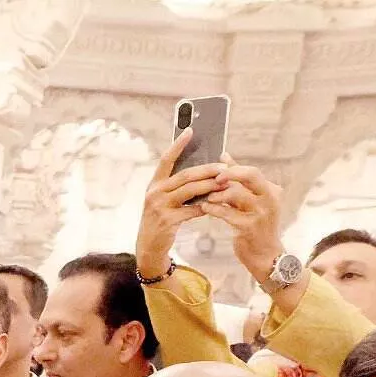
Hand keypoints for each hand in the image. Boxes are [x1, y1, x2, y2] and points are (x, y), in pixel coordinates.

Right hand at [137, 129, 226, 279]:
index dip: (178, 144)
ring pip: (191, 191)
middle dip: (207, 170)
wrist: (149, 246)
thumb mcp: (165, 200)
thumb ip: (179, 186)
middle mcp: (154, 192)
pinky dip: (207, 206)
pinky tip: (217, 204)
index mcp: (154, 184)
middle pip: (185, 175)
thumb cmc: (162, 219)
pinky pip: (192, 210)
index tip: (191, 130)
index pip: (166, 159)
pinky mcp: (167, 220)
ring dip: (211, 186)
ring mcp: (159, 206)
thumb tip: (205, 170)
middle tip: (225, 167)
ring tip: (225, 183)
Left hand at [200, 163, 286, 285]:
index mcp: (271, 191)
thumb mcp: (251, 201)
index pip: (252, 172)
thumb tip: (224, 156)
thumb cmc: (254, 225)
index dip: (233, 168)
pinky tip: (204, 208)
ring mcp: (261, 213)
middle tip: (213, 179)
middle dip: (229, 174)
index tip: (217, 169)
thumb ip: (239, 181)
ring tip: (206, 196)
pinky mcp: (249, 227)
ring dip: (217, 193)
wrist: (263, 254)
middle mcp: (269, 199)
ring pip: (237, 194)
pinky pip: (227, 213)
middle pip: (251, 176)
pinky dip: (214, 209)